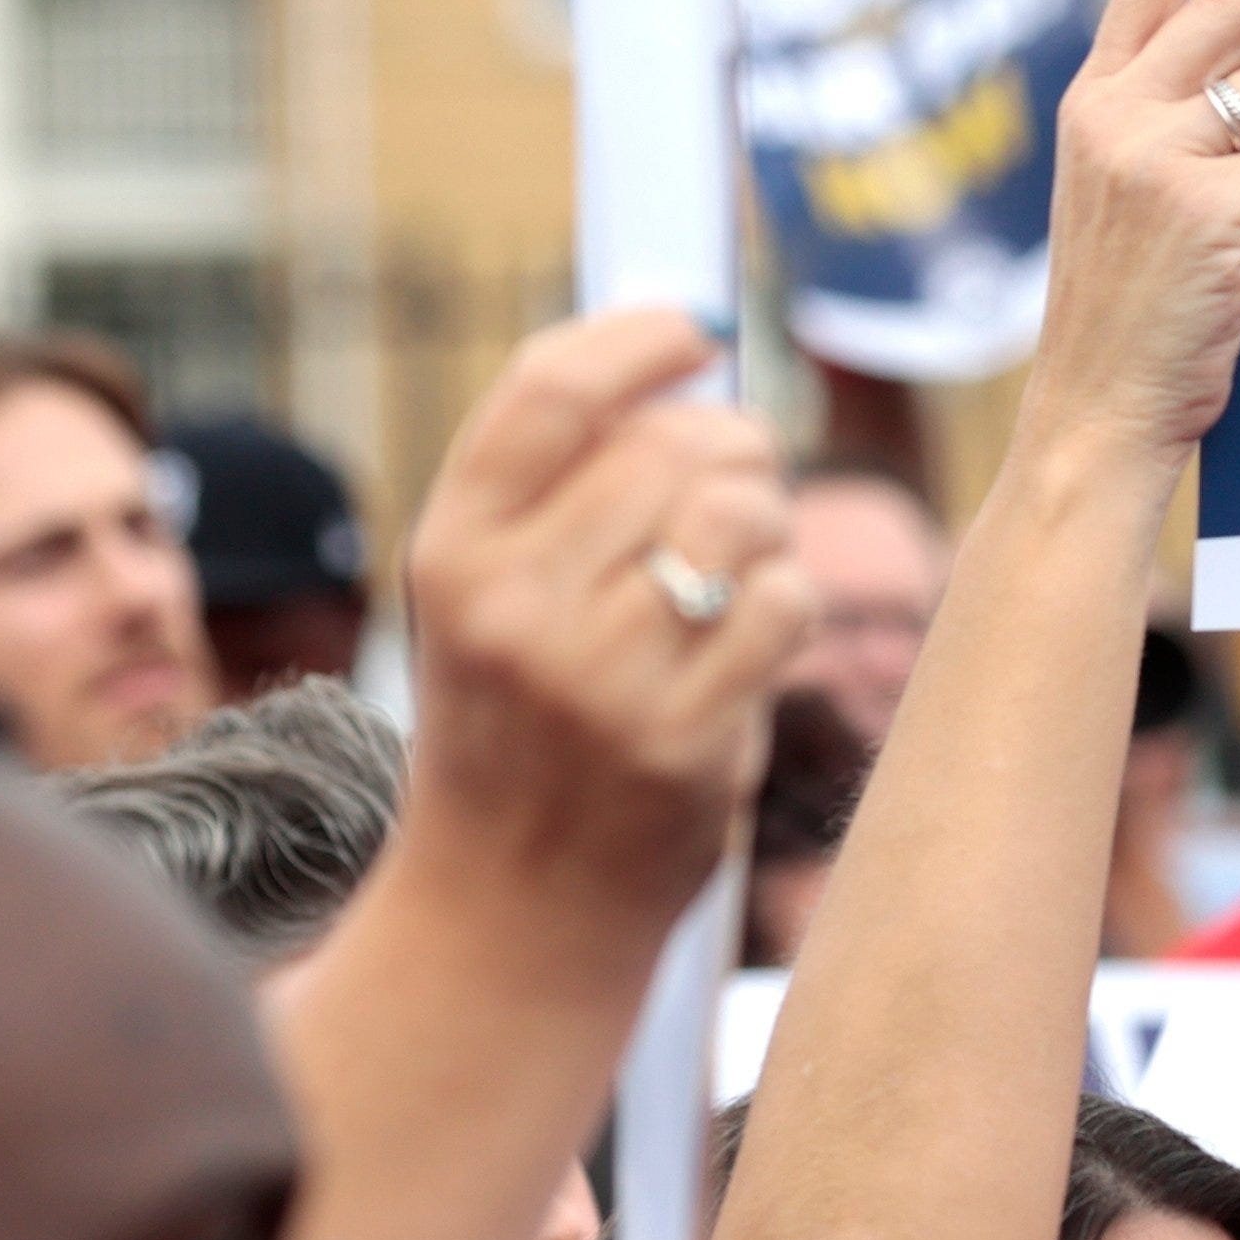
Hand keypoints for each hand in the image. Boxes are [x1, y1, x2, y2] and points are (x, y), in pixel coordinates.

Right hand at [402, 309, 812, 919]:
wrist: (512, 907)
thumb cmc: (524, 719)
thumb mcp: (492, 593)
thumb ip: (563, 478)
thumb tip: (688, 332)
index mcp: (451, 551)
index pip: (550, 391)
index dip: (640, 337)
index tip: (696, 334)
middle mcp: (510, 608)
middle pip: (674, 445)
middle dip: (735, 451)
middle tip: (735, 493)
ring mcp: (594, 678)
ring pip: (741, 513)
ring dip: (769, 525)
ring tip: (739, 569)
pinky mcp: (679, 740)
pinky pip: (784, 602)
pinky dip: (789, 606)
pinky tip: (751, 645)